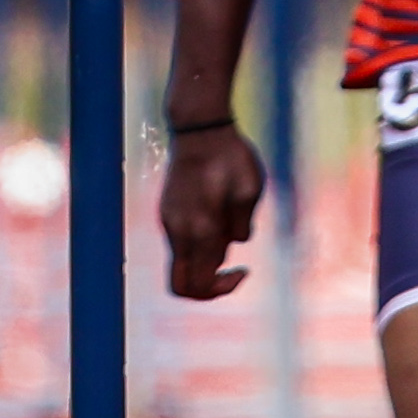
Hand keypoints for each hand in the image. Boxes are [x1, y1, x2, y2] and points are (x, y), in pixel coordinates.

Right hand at [159, 119, 262, 300]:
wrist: (199, 128)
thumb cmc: (230, 156)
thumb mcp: (250, 190)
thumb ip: (243, 225)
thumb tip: (236, 242)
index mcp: (201, 228)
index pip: (200, 284)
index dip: (223, 289)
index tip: (244, 270)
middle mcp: (179, 230)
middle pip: (181, 285)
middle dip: (207, 288)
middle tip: (233, 269)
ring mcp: (169, 220)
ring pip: (180, 264)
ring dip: (204, 263)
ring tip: (228, 231)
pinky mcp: (166, 211)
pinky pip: (179, 244)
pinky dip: (198, 247)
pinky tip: (216, 219)